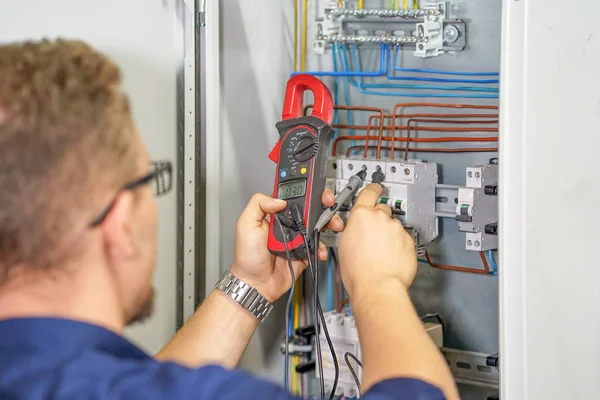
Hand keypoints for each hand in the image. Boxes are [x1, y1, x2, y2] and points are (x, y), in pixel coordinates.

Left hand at [230, 189, 343, 301]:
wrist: (255, 284)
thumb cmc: (246, 257)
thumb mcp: (245, 224)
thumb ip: (258, 204)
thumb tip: (279, 199)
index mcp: (274, 214)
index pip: (292, 197)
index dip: (305, 191)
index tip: (315, 189)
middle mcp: (287, 224)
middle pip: (310, 208)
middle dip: (323, 204)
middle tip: (328, 204)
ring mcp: (297, 238)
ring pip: (318, 225)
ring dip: (328, 223)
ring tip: (332, 225)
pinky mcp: (304, 252)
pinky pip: (318, 246)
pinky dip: (322, 247)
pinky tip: (318, 249)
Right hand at [338, 183, 416, 298]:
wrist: (376, 286)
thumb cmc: (357, 271)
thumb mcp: (344, 243)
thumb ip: (352, 228)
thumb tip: (356, 228)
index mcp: (361, 215)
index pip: (369, 192)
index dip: (373, 190)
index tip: (375, 189)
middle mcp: (381, 218)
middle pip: (382, 209)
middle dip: (379, 219)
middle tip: (373, 235)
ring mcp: (396, 228)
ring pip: (393, 226)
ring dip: (389, 235)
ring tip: (381, 252)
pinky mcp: (408, 240)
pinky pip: (403, 238)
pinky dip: (399, 245)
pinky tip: (391, 257)